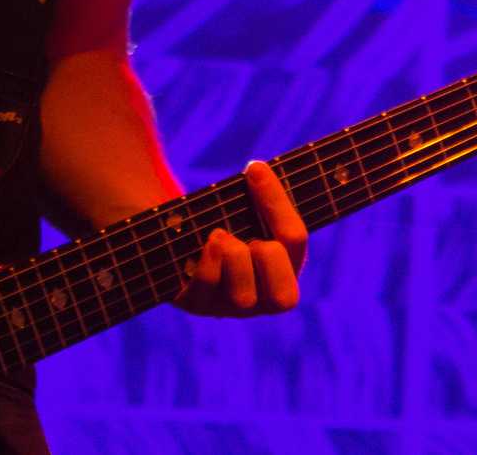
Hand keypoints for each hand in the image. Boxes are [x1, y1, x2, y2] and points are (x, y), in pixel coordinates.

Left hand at [176, 160, 307, 317]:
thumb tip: (257, 170)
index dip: (276, 202)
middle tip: (253, 240)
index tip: (254, 169)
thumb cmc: (226, 216)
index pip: (295, 241)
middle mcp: (262, 300)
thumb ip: (264, 197)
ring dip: (234, 256)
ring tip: (221, 236)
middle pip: (285, 298)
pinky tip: (207, 243)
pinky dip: (208, 260)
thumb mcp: (250, 208)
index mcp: (286, 269)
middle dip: (268, 256)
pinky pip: (208, 286)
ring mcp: (229, 308)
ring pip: (243, 297)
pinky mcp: (197, 304)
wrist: (182, 234)